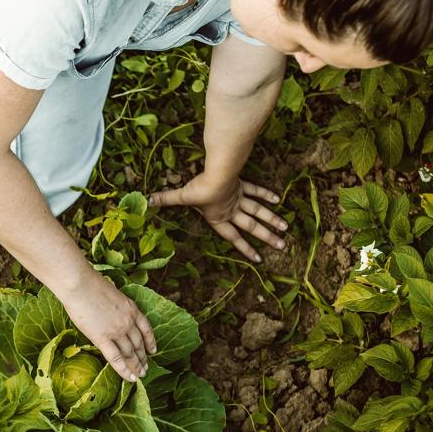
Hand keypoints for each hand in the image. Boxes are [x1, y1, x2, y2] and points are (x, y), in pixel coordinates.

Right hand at [56, 269, 156, 381]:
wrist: (80, 285)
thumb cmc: (90, 284)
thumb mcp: (112, 293)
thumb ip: (116, 306)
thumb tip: (110, 313)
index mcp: (132, 309)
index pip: (146, 329)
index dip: (151, 341)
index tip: (153, 350)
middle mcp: (128, 322)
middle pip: (139, 344)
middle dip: (143, 358)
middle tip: (145, 368)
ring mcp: (117, 331)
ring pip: (130, 353)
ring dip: (136, 366)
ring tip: (139, 375)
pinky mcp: (102, 338)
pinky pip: (116, 358)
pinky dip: (124, 370)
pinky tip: (129, 378)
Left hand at [149, 173, 287, 262]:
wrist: (217, 173)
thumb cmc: (199, 189)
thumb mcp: (181, 196)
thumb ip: (165, 199)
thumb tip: (146, 201)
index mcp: (220, 218)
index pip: (234, 237)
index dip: (246, 248)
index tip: (259, 258)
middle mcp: (233, 211)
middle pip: (252, 226)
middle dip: (266, 237)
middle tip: (282, 246)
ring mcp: (240, 198)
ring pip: (259, 211)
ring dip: (272, 220)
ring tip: (285, 229)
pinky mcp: (243, 185)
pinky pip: (256, 191)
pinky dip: (266, 195)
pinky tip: (277, 200)